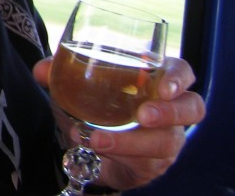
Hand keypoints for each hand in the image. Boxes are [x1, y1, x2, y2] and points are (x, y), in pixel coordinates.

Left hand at [33, 56, 205, 190]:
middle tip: (143, 115)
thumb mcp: (78, 83)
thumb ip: (60, 72)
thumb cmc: (96, 101)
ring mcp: (166, 138)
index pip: (182, 72)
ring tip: (99, 140)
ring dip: (134, 142)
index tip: (163, 85)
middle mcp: (170, 109)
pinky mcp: (153, 163)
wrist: (92, 141)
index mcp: (157, 79)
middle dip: (170, 112)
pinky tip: (98, 151)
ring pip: (167, 142)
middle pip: (191, 108)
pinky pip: (146, 163)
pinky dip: (120, 156)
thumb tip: (42, 70)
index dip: (177, 78)